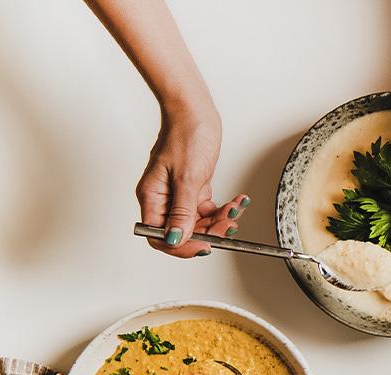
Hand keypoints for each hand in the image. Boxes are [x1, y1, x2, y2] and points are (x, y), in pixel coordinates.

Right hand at [139, 111, 248, 258]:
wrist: (194, 112)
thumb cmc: (185, 136)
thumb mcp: (187, 178)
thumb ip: (183, 211)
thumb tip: (175, 239)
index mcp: (152, 197)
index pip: (159, 237)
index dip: (181, 246)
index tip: (205, 246)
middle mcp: (162, 199)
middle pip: (182, 232)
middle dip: (208, 232)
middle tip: (229, 226)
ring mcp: (178, 194)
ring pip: (198, 222)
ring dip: (219, 220)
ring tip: (236, 209)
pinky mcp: (193, 187)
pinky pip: (207, 208)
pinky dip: (223, 208)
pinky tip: (238, 201)